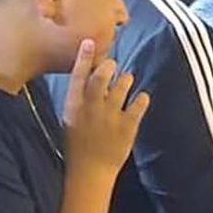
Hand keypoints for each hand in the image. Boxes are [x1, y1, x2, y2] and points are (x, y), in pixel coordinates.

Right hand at [61, 39, 149, 176]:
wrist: (90, 171)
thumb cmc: (79, 144)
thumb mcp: (71, 118)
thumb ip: (79, 98)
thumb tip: (88, 76)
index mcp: (74, 105)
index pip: (78, 75)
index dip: (84, 56)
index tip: (89, 42)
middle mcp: (91, 107)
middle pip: (101, 76)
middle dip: (108, 65)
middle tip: (113, 63)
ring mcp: (110, 116)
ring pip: (121, 86)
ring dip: (125, 79)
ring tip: (126, 79)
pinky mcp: (128, 126)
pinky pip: (139, 104)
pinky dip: (141, 98)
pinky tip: (141, 97)